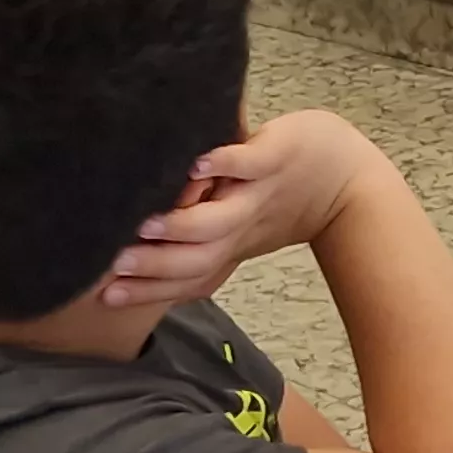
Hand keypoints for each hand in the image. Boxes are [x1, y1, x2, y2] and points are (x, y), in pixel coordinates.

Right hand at [94, 109, 384, 308]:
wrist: (348, 182)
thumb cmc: (281, 202)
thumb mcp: (238, 229)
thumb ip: (194, 233)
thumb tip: (136, 237)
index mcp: (227, 248)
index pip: (183, 278)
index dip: (145, 290)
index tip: (103, 295)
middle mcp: (239, 229)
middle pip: (193, 259)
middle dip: (153, 267)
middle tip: (113, 265)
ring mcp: (257, 194)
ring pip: (217, 222)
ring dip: (182, 225)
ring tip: (145, 224)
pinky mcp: (274, 157)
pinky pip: (248, 164)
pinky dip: (224, 166)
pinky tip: (196, 165)